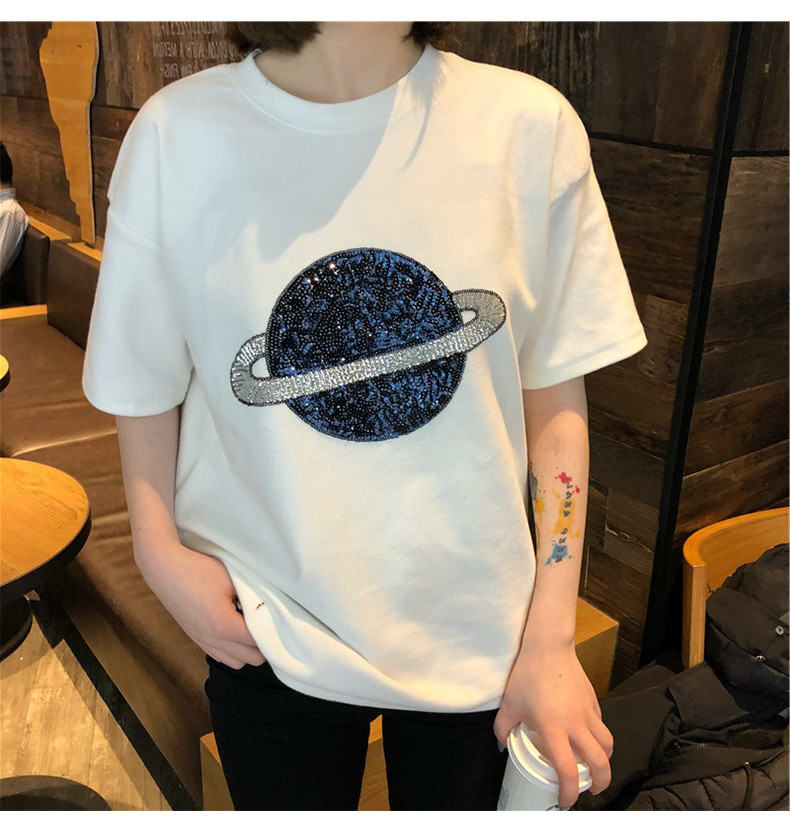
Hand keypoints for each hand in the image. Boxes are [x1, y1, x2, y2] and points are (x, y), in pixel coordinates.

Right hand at [135, 541, 266, 668]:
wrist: (165, 569)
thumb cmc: (199, 570)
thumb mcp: (231, 579)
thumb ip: (252, 598)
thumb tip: (270, 608)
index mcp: (224, 625)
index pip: (259, 642)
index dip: (273, 633)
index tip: (281, 620)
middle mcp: (213, 640)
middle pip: (251, 659)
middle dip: (263, 644)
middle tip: (269, 623)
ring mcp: (203, 642)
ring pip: (236, 662)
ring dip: (248, 650)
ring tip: (252, 628)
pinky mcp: (196, 639)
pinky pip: (221, 656)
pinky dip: (233, 651)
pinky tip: (235, 631)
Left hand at [493, 643, 612, 806]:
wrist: (547, 647)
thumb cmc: (527, 675)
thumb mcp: (509, 704)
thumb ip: (503, 728)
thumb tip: (503, 744)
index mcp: (554, 729)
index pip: (568, 771)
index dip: (569, 792)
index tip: (566, 800)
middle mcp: (575, 724)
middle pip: (600, 762)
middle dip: (601, 783)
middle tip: (593, 789)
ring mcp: (587, 711)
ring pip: (608, 743)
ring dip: (605, 759)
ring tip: (596, 765)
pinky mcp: (593, 700)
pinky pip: (601, 724)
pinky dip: (599, 736)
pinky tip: (588, 735)